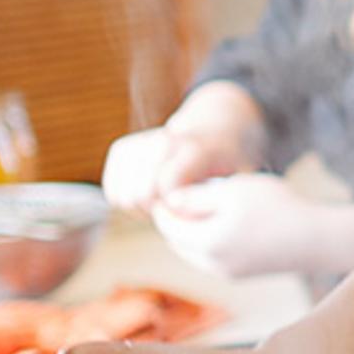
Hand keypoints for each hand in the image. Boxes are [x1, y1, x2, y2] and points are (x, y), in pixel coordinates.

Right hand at [100, 86, 262, 214]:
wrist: (216, 130)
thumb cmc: (230, 164)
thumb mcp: (242, 181)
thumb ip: (225, 200)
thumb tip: (204, 223)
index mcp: (196, 149)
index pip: (166, 185)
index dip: (173, 208)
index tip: (189, 209)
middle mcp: (164, 140)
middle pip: (139, 193)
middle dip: (156, 211)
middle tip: (174, 210)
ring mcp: (140, 142)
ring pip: (121, 193)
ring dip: (139, 208)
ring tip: (163, 204)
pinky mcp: (121, 149)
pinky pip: (111, 190)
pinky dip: (125, 201)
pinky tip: (148, 197)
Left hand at [149, 172, 326, 279]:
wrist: (317, 239)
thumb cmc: (277, 208)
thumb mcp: (233, 190)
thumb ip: (197, 197)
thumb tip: (171, 202)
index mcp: (206, 243)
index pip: (168, 228)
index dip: (163, 209)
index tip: (165, 193)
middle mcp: (212, 264)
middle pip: (178, 244)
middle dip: (175, 224)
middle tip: (182, 200)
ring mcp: (229, 272)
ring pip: (196, 253)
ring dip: (193, 234)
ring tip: (205, 209)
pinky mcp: (244, 274)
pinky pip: (214, 258)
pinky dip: (210, 242)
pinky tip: (225, 222)